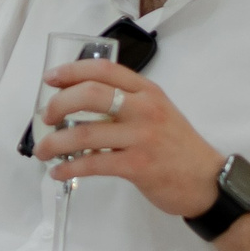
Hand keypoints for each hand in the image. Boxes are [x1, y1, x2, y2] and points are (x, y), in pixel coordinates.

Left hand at [33, 60, 224, 218]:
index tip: (51, 79)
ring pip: (85, 133)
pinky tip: (59, 171)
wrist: (206, 181)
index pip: (104, 69)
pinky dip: (69, 167)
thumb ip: (127, 103)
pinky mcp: (137, 166)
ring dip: (55, 142)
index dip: (72, 70)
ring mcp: (141, 137)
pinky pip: (93, 163)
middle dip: (59, 104)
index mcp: (147, 91)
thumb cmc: (177, 146)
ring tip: (43, 151)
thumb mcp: (158, 112)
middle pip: (90, 94)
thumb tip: (80, 104)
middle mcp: (144, 108)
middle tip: (46, 117)